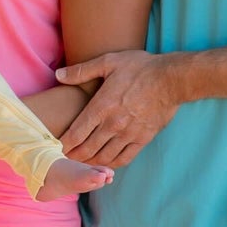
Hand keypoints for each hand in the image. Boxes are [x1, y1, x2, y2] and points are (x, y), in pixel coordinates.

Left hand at [56, 50, 182, 166]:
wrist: (171, 79)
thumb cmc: (140, 68)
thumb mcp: (108, 62)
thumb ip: (81, 71)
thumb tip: (59, 75)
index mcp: (101, 106)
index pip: (76, 133)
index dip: (64, 144)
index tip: (55, 148)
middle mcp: (113, 124)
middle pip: (87, 149)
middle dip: (73, 157)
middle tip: (64, 159)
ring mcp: (128, 134)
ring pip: (104, 157)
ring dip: (90, 163)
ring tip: (81, 164)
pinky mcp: (143, 139)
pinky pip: (124, 158)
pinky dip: (111, 164)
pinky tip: (105, 164)